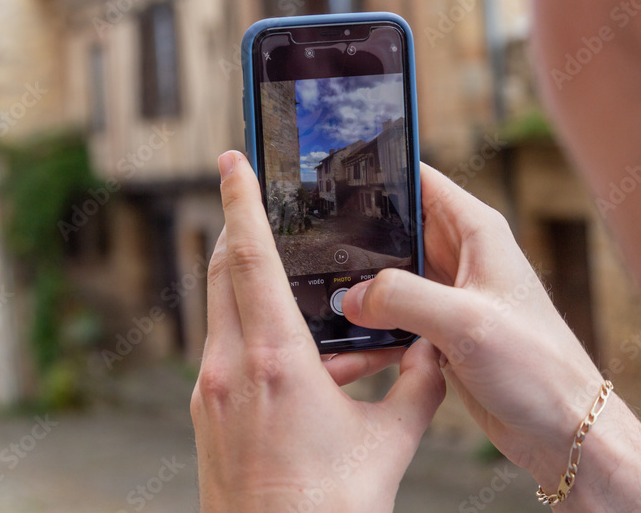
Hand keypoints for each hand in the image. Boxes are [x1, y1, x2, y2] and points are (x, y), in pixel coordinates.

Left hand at [191, 151, 444, 512]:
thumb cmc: (332, 507)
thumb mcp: (389, 443)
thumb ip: (417, 390)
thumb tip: (434, 356)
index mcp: (276, 361)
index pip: (251, 258)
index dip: (241, 202)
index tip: (230, 161)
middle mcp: (231, 367)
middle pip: (223, 272)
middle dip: (239, 231)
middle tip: (257, 203)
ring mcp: (210, 390)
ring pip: (220, 309)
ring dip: (247, 284)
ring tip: (292, 287)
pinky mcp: (206, 412)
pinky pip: (225, 348)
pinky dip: (250, 330)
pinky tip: (292, 353)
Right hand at [340, 164, 603, 482]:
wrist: (562, 429)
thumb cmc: (537, 367)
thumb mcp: (464, 322)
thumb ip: (402, 298)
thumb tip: (350, 296)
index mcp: (476, 233)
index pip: (419, 180)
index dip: (379, 171)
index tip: (332, 177)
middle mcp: (461, 256)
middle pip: (394, 227)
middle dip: (356, 236)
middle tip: (310, 247)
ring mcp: (449, 294)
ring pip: (388, 275)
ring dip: (359, 286)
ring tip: (318, 295)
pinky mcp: (440, 330)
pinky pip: (392, 315)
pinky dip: (369, 324)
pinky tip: (344, 341)